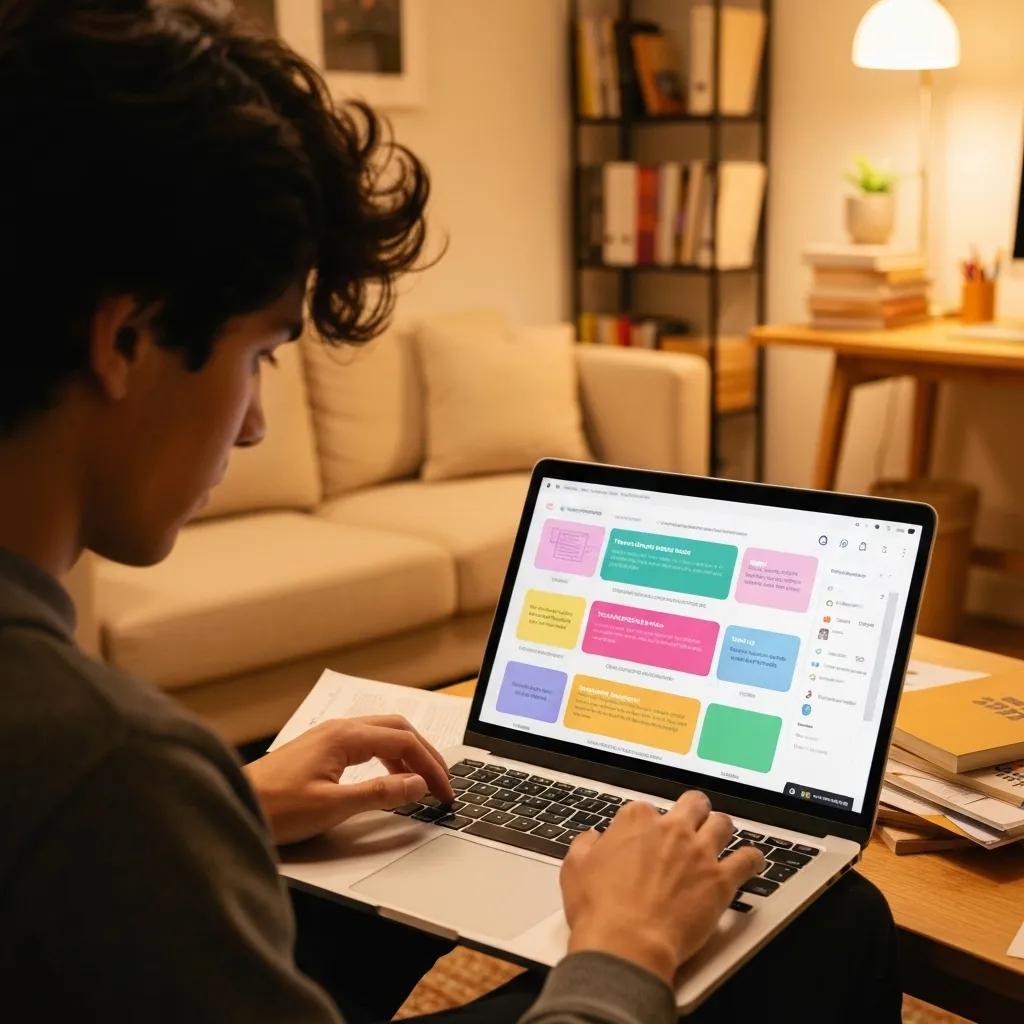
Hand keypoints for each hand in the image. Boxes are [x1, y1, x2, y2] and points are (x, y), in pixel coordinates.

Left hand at [243, 716, 454, 844]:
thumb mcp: (333, 806)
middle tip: (442, 782)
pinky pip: (366, 744)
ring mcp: (328, 736)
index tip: (445, 791)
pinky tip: (389, 778)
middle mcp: (339, 728)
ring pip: (382, 734)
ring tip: (422, 781)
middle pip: (397, 729)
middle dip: (425, 753)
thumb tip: (417, 784)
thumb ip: (380, 793)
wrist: (234, 806)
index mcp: (345, 735)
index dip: (430, 766)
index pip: (404, 740)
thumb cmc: (276, 808)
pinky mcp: (320, 750)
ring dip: (407, 754)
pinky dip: (387, 757)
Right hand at [560, 791, 763, 985]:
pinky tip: (751, 862)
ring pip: (723, 823)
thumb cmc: (599, 909)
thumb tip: (592, 838)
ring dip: (721, 829)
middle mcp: (671, 829)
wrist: (626, 943)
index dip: (647, 824)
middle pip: (693, 804)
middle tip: (691, 823)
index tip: (646, 839)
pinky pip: (748, 860)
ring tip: (720, 838)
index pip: (646, 808)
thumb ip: (585, 845)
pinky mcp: (720, 880)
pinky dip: (752, 859)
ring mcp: (698, 853)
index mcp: (636, 821)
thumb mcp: (575, 868)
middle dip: (693, 810)